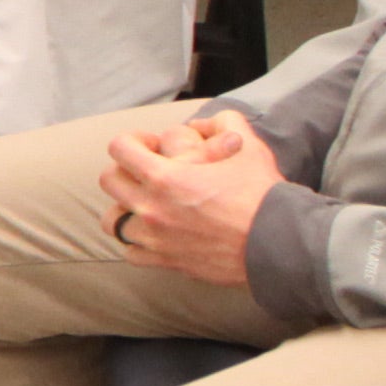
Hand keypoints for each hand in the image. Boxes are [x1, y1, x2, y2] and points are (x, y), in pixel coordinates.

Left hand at [98, 113, 278, 285]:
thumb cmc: (261, 194)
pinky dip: (137, 241)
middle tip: (150, 171)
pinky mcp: (165, 262)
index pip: (119, 148)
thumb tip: (201, 124)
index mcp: (164, 177)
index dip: (133, 140)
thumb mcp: (247, 145)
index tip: (152, 145)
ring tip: (148, 202)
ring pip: (113, 220)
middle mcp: (151, 209)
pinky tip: (156, 232)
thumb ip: (223, 123)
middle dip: (126, 169)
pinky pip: (131, 252)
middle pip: (109, 181)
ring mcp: (155, 239)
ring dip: (125, 207)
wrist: (275, 243)